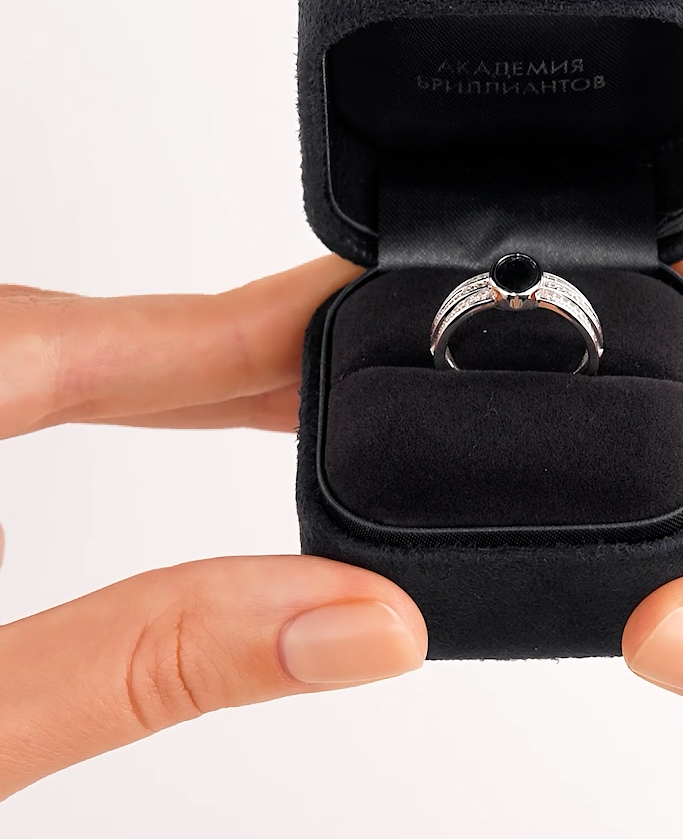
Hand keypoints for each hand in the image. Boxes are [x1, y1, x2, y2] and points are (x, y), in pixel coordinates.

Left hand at [0, 256, 426, 800]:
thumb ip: (157, 666)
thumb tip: (363, 625)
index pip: (74, 340)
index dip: (230, 325)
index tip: (346, 299)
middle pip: (62, 333)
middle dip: (224, 346)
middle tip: (356, 349)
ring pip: (34, 356)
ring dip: (167, 375)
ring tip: (288, 393)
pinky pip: (7, 393)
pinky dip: (91, 399)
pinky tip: (161, 420)